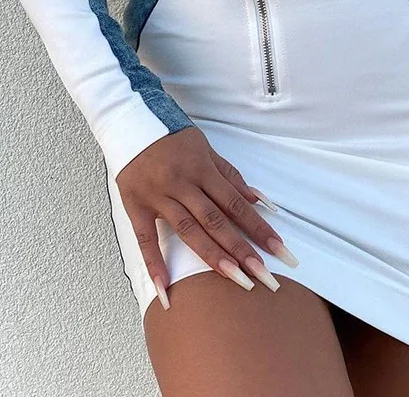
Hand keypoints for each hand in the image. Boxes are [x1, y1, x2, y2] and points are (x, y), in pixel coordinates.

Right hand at [115, 126, 298, 307]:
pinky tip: (165, 288)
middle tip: (264, 277)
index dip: (257, 227)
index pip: (235, 203)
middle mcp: (183, 184)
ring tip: (235, 280)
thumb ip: (231, 177)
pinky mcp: (135, 206)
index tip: (277, 249)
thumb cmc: (173, 137)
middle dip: (242, 250)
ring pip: (188, 230)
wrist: (131, 120)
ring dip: (212, 257)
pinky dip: (154, 263)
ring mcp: (158, 196)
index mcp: (202, 169)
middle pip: (216, 221)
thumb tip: (258, 200)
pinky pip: (145, 238)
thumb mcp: (206, 149)